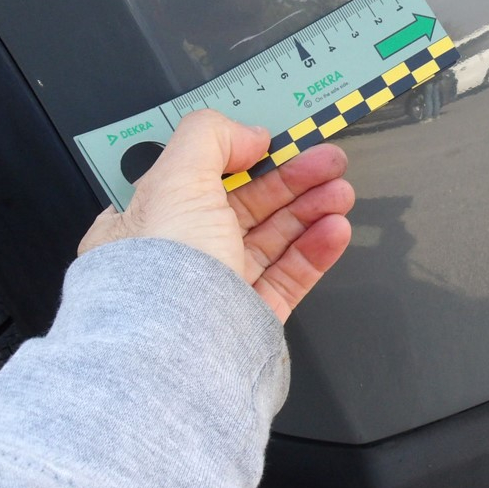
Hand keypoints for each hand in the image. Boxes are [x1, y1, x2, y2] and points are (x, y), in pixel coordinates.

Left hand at [78, 110, 353, 322]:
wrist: (176, 354)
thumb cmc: (160, 272)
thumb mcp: (175, 178)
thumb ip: (210, 138)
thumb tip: (246, 133)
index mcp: (146, 224)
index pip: (199, 178)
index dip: (242, 157)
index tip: (280, 142)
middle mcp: (180, 259)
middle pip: (245, 207)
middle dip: (292, 180)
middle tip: (330, 162)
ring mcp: (216, 291)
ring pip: (272, 242)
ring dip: (310, 211)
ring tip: (341, 192)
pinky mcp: (249, 320)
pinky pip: (288, 278)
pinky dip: (315, 251)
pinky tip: (335, 230)